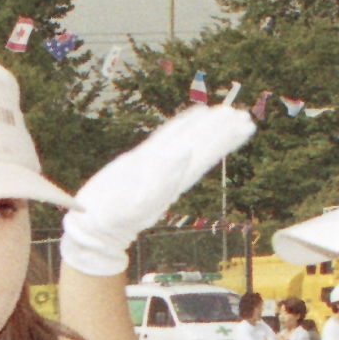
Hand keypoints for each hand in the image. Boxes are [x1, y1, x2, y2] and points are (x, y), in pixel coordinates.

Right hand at [58, 106, 259, 276]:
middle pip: (202, 144)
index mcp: (175, 178)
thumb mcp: (140, 201)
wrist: (94, 227)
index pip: (206, 154)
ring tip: (227, 112)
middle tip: (244, 116)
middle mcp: (170, 169)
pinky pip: (167, 136)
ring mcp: (156, 162)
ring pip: (188, 137)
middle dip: (222, 130)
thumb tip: (187, 151)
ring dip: (208, 126)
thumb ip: (164, 177)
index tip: (244, 125)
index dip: (225, 139)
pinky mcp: (141, 158)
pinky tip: (195, 114)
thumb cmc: (115, 219)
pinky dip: (183, 123)